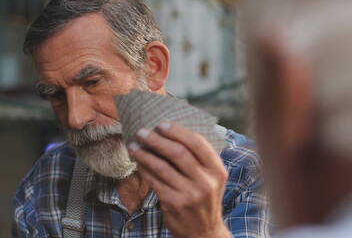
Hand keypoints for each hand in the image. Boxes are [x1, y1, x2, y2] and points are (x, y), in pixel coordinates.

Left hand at [129, 122, 230, 237]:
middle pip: (178, 153)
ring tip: (134, 145)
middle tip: (142, 132)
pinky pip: (154, 181)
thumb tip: (170, 133)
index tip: (161, 125)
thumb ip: (199, 159)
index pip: (198, 143)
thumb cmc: (203, 198)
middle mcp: (205, 182)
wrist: (203, 232)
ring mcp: (190, 194)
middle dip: (157, 140)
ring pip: (162, 167)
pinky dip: (144, 169)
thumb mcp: (211, 179)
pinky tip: (138, 162)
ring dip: (145, 154)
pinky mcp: (174, 203)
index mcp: (217, 170)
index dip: (178, 131)